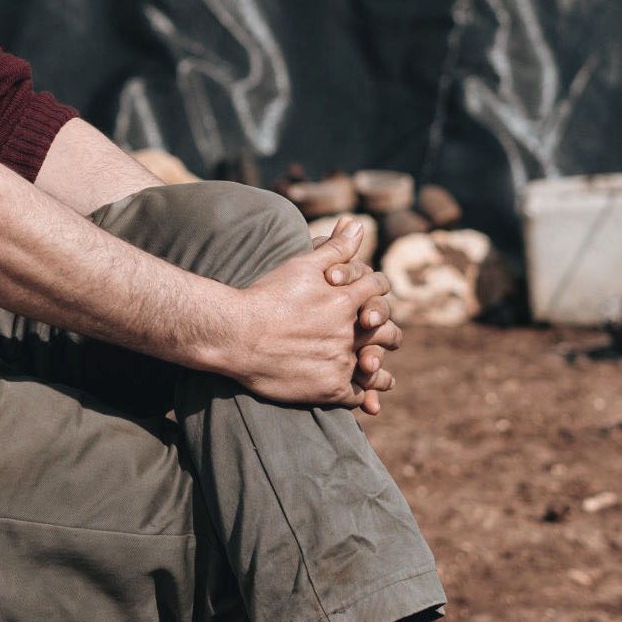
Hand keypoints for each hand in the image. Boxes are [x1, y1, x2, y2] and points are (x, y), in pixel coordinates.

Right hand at [224, 222, 394, 407]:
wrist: (236, 334)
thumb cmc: (266, 295)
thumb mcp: (301, 265)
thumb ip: (335, 248)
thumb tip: (359, 223)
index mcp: (346, 299)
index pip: (377, 289)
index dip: (376, 289)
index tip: (372, 294)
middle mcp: (350, 332)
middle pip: (385, 330)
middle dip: (385, 331)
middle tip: (381, 333)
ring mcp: (341, 362)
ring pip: (374, 368)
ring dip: (378, 370)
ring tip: (376, 371)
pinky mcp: (329, 389)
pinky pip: (356, 395)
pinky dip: (361, 396)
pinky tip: (361, 397)